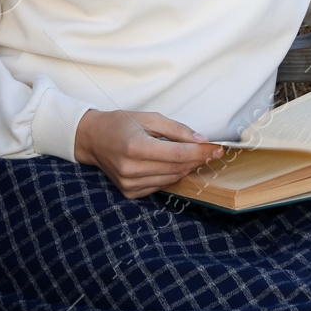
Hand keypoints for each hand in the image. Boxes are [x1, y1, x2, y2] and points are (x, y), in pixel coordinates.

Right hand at [73, 109, 225, 198]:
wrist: (93, 139)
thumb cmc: (121, 124)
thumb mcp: (150, 118)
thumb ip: (177, 130)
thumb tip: (202, 142)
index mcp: (135, 147)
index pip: (178, 154)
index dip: (201, 153)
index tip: (218, 149)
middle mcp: (131, 169)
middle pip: (176, 168)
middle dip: (198, 159)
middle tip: (212, 151)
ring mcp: (129, 184)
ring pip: (171, 179)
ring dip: (186, 168)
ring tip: (194, 155)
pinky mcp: (130, 193)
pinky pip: (160, 185)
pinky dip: (171, 175)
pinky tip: (172, 164)